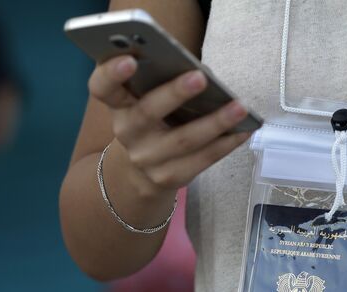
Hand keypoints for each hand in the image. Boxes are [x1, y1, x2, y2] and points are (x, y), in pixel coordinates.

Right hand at [88, 55, 249, 197]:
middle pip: (147, 112)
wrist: (140, 174)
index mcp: (118, 105)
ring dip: (216, 122)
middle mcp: (127, 132)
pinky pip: (202, 159)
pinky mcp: (169, 177)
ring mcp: (147, 159)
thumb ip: (161, 84)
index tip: (128, 59)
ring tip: (240, 107)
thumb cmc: (152, 122)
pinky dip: (226, 143)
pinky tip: (244, 131)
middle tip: (200, 76)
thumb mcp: (145, 102)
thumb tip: (203, 73)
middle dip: (175, 93)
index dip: (111, 73)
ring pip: (184, 140)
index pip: (102, 88)